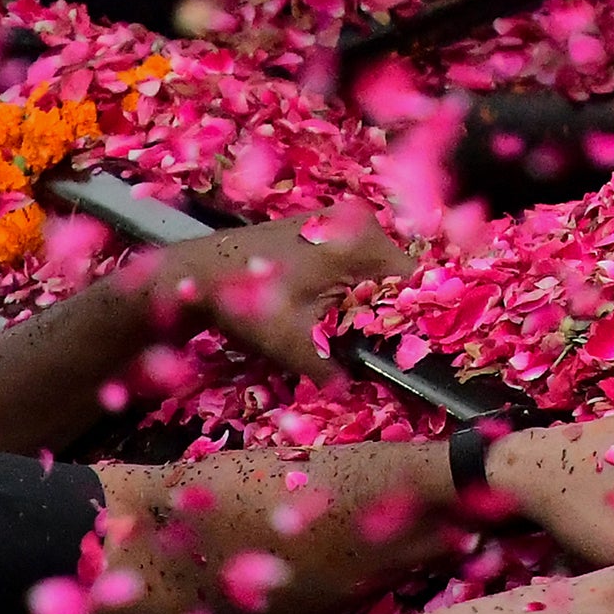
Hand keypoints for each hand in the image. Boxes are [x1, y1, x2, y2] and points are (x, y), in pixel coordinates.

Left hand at [155, 214, 408, 380]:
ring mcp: (341, 220)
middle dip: (391, 313)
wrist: (195, 272)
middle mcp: (360, 222)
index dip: (415, 318)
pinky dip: (352, 288)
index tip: (406, 348)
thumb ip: (330, 370)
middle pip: (400, 276)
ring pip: (378, 270)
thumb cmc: (245, 300)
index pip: (417, 282)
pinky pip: (356, 261)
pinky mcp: (324, 227)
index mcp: (363, 242)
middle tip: (377, 348)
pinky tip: (334, 314)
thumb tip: (355, 394)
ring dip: (371, 302)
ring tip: (353, 334)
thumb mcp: (292, 343)